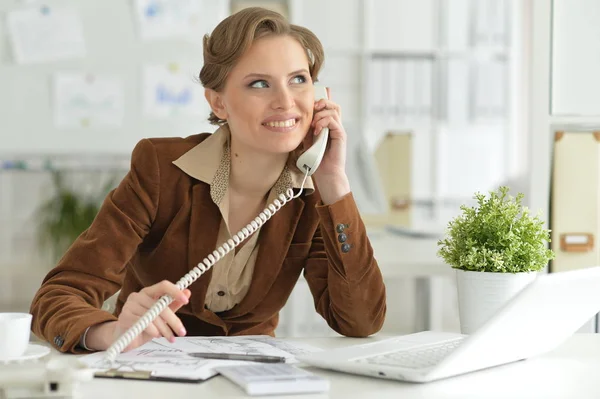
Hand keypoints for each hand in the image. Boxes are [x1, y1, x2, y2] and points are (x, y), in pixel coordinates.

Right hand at [112, 281, 190, 351]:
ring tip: (170, 337)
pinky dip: (153, 330)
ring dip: (165, 329)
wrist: (123, 339)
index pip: (163, 285)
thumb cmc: (144, 326)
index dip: (175, 291)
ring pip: (153, 316)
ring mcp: (129, 305)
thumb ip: (172, 304)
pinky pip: (143, 322)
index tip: (186, 301)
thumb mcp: (161, 316)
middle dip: (174, 320)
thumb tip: (187, 292)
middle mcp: (138, 296)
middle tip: (182, 332)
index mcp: (148, 292)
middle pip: (160, 305)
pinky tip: (156, 335)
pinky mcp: (124, 316)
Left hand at [305, 87, 349, 203]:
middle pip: (334, 106)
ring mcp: (339, 130)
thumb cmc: (318, 160)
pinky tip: (317, 130)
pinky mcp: (341, 135)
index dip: (320, 103)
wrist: (326, 174)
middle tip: (313, 110)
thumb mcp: (308, 142)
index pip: (328, 108)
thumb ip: (308, 130)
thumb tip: (301, 119)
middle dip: (322, 103)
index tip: (309, 107)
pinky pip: (334, 121)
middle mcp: (335, 127)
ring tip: (314, 125)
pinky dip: (324, 122)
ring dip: (321, 115)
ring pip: (334, 111)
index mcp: (328, 127)